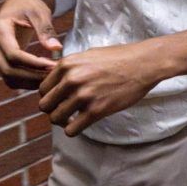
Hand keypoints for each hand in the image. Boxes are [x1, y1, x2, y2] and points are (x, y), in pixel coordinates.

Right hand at [0, 0, 61, 89]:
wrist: (19, 2)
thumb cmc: (30, 5)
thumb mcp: (40, 13)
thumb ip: (46, 30)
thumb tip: (56, 48)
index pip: (13, 54)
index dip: (33, 63)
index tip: (53, 66)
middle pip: (8, 70)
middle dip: (32, 76)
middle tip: (54, 76)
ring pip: (7, 77)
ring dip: (29, 82)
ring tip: (50, 78)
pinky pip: (9, 76)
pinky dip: (25, 81)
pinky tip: (42, 76)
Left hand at [37, 41, 160, 136]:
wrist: (144, 63)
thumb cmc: (119, 57)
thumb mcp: (88, 55)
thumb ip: (70, 67)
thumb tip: (56, 80)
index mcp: (67, 65)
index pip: (42, 89)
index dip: (50, 96)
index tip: (60, 98)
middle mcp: (71, 79)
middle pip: (45, 105)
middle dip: (53, 109)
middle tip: (66, 110)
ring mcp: (83, 95)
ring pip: (55, 119)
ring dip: (63, 121)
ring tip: (74, 118)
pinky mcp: (96, 110)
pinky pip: (72, 130)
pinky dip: (74, 130)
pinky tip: (82, 123)